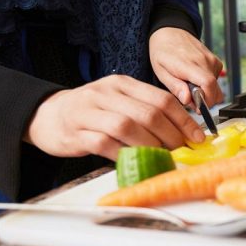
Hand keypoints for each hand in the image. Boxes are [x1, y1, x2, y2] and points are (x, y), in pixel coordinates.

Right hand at [24, 75, 205, 159]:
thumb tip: (183, 134)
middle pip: (148, 114)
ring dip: (150, 146)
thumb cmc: (92, 112)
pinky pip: (104, 144)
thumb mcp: (119, 101)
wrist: (48, 115)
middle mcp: (106, 94)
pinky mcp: (76, 133)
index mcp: (122, 84)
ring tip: (162, 157)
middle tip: (181, 151)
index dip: (184, 120)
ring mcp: (89, 112)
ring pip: (127, 127)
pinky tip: (134, 161)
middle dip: (171, 136)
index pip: (162, 99)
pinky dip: (123, 155)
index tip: (198, 137)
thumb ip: (145, 111)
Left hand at [149, 27, 223, 108]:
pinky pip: (217, 80)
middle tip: (190, 98)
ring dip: (206, 92)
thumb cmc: (163, 51)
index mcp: (189, 64)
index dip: (206, 101)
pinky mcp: (215, 61)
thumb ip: (175, 87)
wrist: (170, 32)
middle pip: (216, 91)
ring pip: (217, 88)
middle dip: (205, 101)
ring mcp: (212, 60)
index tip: (197, 108)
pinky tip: (195, 79)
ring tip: (190, 86)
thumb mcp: (160, 71)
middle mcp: (204, 61)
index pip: (208, 85)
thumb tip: (187, 100)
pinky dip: (208, 84)